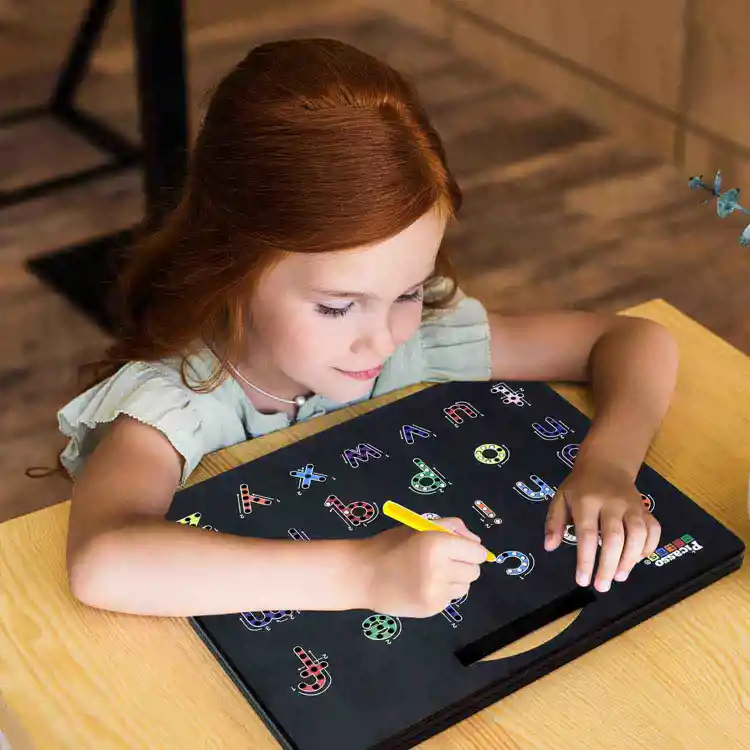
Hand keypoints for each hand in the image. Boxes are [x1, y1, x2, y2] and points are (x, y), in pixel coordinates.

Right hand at [360, 518, 488, 617]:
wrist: (362, 575)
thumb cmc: (390, 546)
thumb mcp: (419, 527)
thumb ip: (450, 527)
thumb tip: (476, 542)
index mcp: (438, 543)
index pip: (478, 552)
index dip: (470, 549)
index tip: (460, 549)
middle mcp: (440, 569)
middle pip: (474, 571)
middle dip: (463, 565)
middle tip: (443, 561)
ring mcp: (436, 592)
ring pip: (464, 587)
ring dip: (454, 580)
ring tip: (431, 574)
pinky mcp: (431, 609)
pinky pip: (449, 599)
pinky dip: (441, 593)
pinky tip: (421, 586)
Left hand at [544, 460, 660, 591]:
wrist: (606, 464)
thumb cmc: (580, 486)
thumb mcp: (560, 498)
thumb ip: (554, 522)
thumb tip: (550, 547)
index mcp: (587, 501)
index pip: (587, 534)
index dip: (586, 559)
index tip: (582, 581)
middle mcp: (612, 503)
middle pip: (614, 538)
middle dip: (608, 565)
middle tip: (602, 586)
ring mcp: (632, 505)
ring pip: (638, 535)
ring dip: (630, 560)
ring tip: (619, 577)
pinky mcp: (646, 509)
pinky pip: (654, 530)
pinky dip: (649, 547)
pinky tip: (637, 560)